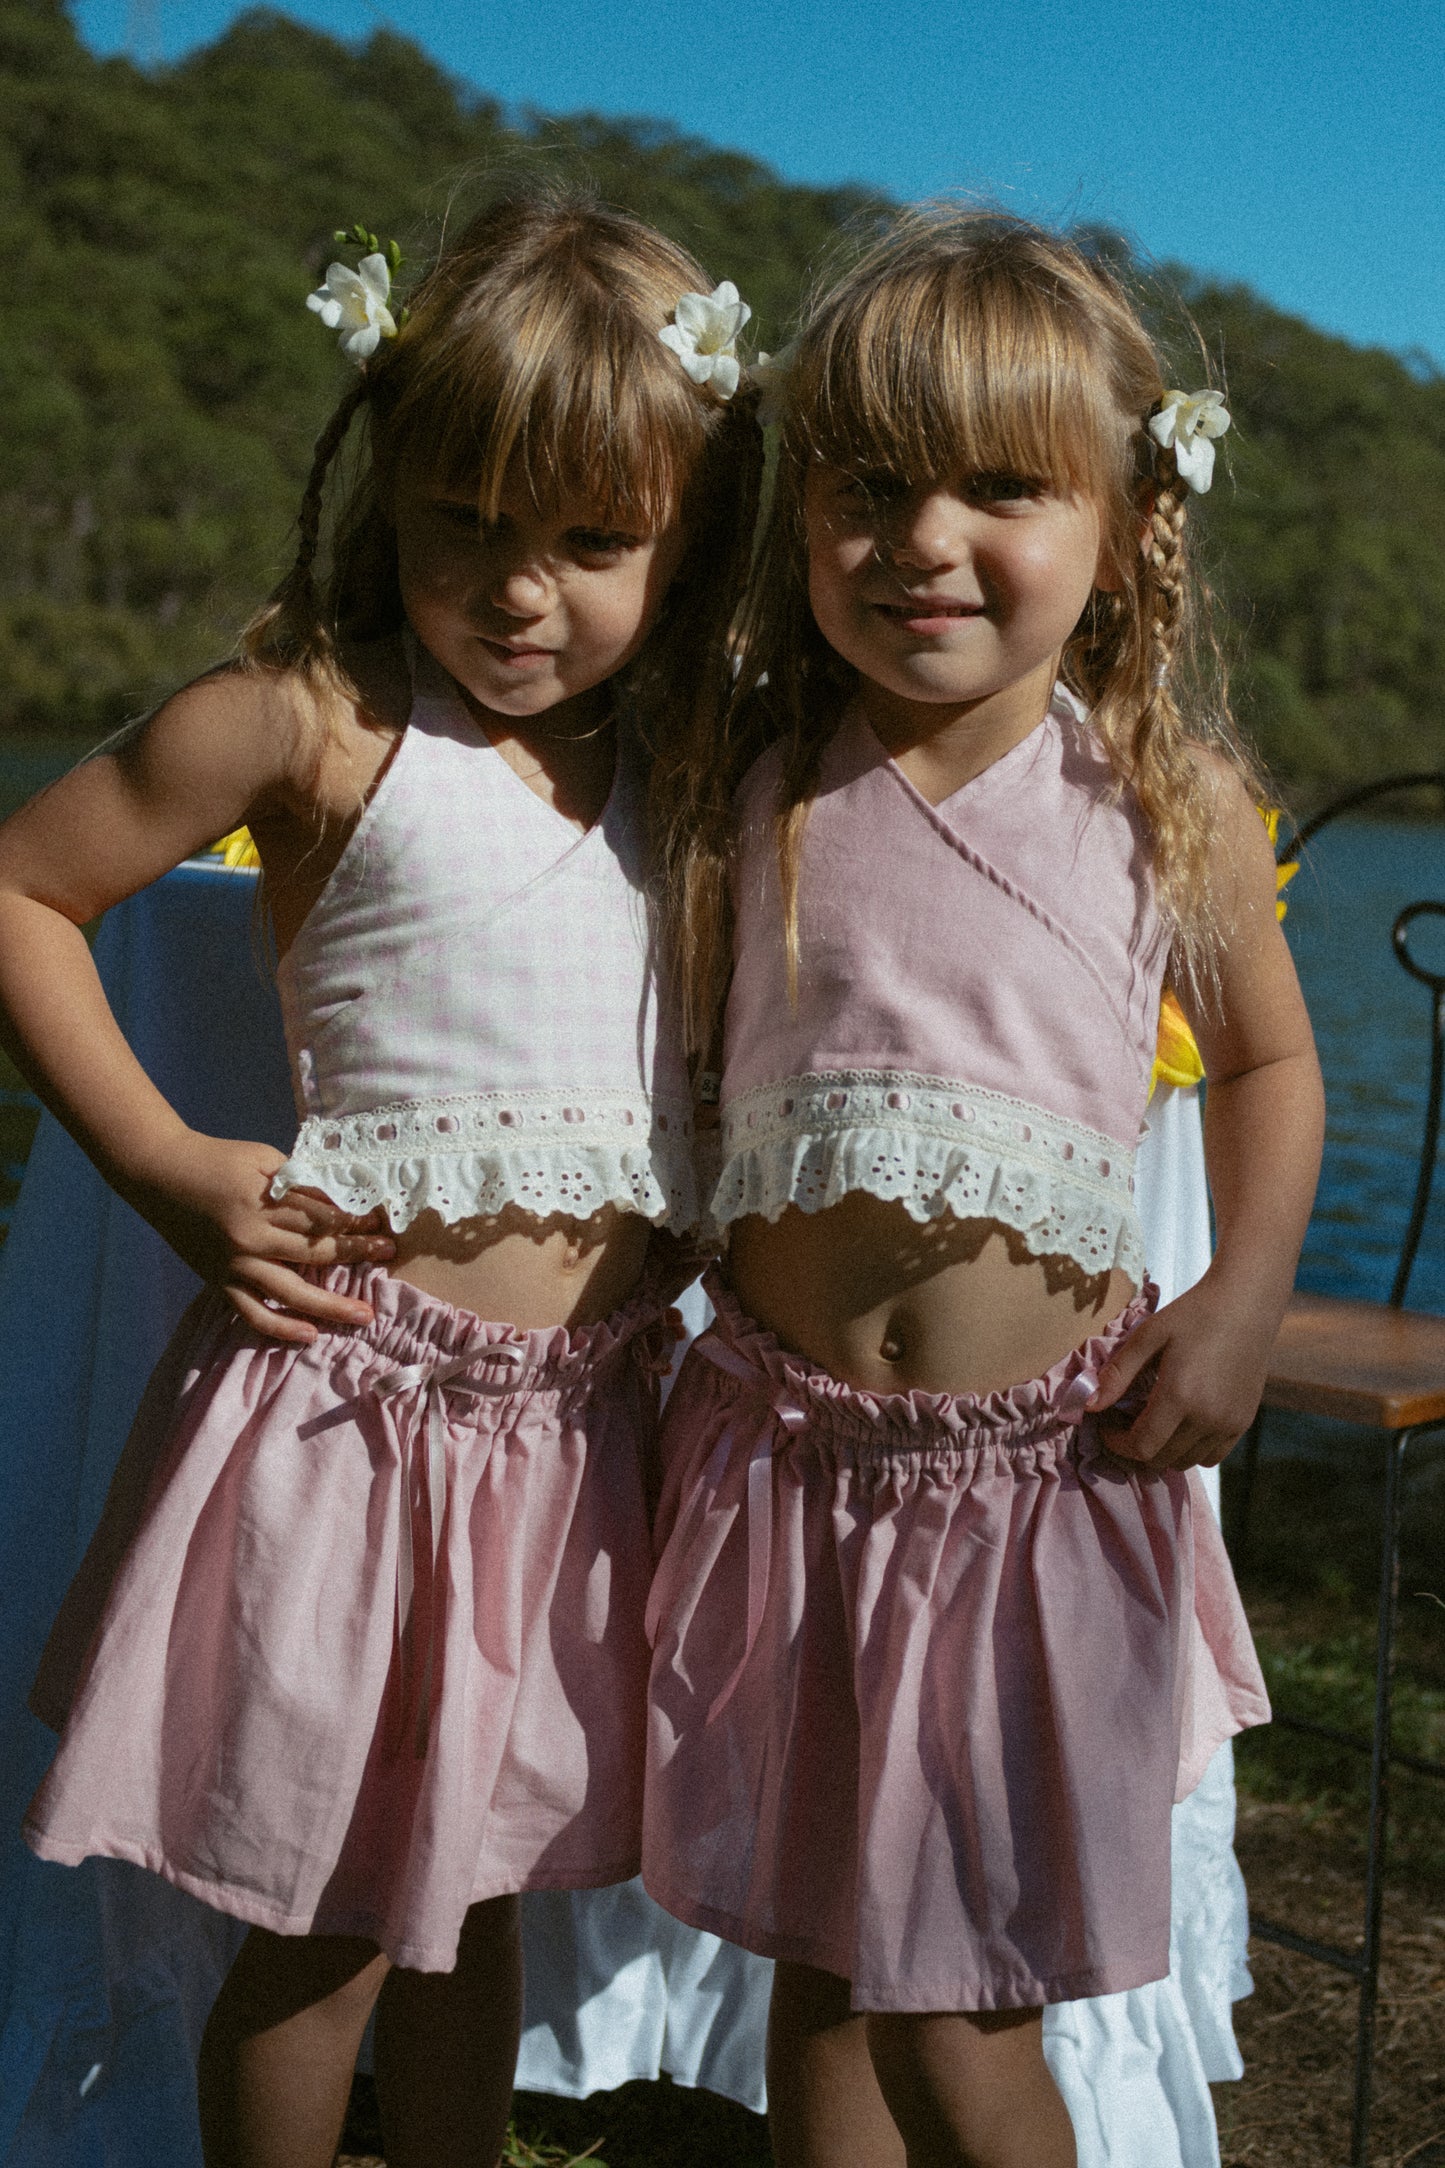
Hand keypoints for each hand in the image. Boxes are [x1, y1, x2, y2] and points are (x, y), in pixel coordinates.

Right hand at [128, 1131, 394, 1343]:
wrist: (158, 1173)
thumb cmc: (217, 1159)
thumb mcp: (264, 1159)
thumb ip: (300, 1184)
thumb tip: (342, 1203)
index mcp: (264, 1200)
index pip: (323, 1216)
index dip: (356, 1220)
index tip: (383, 1223)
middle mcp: (251, 1237)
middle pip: (316, 1252)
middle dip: (357, 1254)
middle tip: (389, 1255)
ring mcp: (234, 1264)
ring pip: (291, 1292)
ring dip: (331, 1305)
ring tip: (365, 1316)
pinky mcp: (219, 1282)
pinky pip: (253, 1313)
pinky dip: (281, 1328)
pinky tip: (310, 1335)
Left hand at [1084, 1270, 1280, 1469]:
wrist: (1246, 1303)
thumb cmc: (1193, 1313)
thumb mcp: (1148, 1335)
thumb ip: (1118, 1374)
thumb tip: (1089, 1406)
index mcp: (1180, 1396)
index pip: (1142, 1446)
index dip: (1117, 1444)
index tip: (1106, 1427)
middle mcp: (1207, 1418)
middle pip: (1162, 1459)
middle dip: (1136, 1448)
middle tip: (1125, 1424)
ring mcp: (1229, 1423)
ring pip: (1187, 1461)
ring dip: (1163, 1451)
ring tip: (1152, 1424)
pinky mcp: (1244, 1422)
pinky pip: (1212, 1456)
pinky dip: (1191, 1450)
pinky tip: (1181, 1425)